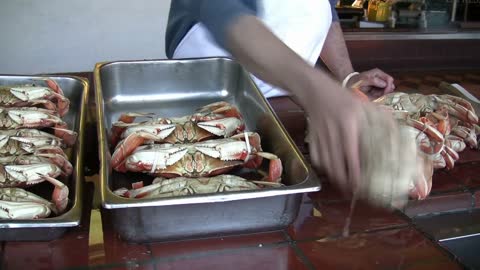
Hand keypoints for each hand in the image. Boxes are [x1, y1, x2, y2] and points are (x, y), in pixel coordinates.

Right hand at [303, 70, 411, 205]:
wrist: (317, 90)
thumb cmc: (345, 98)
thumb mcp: (366, 106)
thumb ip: (383, 119)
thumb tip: (402, 136)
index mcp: (349, 124)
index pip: (351, 155)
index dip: (354, 173)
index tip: (360, 184)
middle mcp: (333, 132)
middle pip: (336, 164)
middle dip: (344, 181)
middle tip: (353, 190)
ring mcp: (320, 136)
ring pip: (326, 163)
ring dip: (335, 177)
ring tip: (344, 185)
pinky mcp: (311, 138)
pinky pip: (316, 158)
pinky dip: (324, 167)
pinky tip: (331, 170)